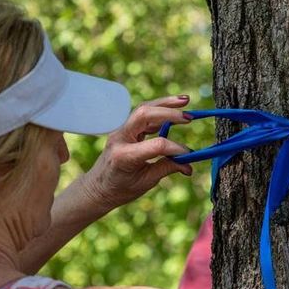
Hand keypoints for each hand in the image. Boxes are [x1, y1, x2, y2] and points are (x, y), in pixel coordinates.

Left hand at [81, 95, 194, 212]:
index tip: (189, 154)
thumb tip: (189, 166)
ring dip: (165, 103)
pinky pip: (142, 114)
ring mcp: (120, 131)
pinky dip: (159, 109)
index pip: (156, 145)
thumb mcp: (146, 182)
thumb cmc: (121, 188)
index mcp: (124, 156)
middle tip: (189, 117)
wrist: (99, 187)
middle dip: (169, 113)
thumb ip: (167, 168)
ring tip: (185, 100)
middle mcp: (120, 138)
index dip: (176, 148)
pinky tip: (174, 108)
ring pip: (143, 109)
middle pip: (144, 115)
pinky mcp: (125, 128)